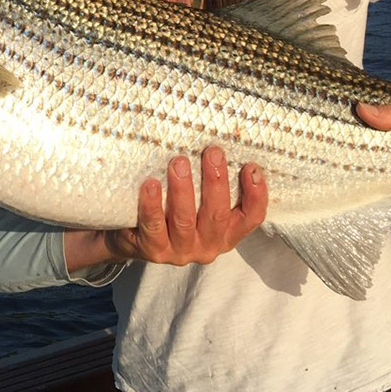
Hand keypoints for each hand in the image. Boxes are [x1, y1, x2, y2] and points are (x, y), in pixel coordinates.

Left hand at [65, 147, 267, 269]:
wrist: (134, 239)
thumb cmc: (173, 211)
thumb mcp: (199, 201)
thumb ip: (211, 182)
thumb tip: (217, 140)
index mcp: (226, 232)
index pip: (250, 218)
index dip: (256, 195)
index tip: (251, 167)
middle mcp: (208, 245)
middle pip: (217, 215)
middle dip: (215, 182)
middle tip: (212, 152)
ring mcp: (181, 251)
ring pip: (185, 220)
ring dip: (183, 190)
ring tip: (178, 162)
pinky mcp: (154, 251)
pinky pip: (153, 226)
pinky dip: (152, 205)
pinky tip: (151, 184)